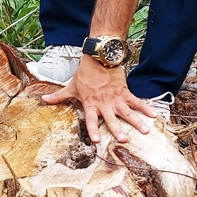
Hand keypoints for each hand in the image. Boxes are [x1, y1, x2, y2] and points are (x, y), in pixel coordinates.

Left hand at [41, 56, 155, 142]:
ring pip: (128, 112)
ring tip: (145, 131)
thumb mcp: (71, 86)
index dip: (93, 130)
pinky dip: (145, 108)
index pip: (92, 119)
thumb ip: (58, 96)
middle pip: (112, 119)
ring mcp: (116, 98)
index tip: (96, 140)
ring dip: (137, 122)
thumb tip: (43, 99)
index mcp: (91, 104)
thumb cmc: (85, 73)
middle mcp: (105, 103)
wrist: (99, 56)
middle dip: (118, 130)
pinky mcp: (125, 91)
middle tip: (124, 140)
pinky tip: (154, 115)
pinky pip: (136, 101)